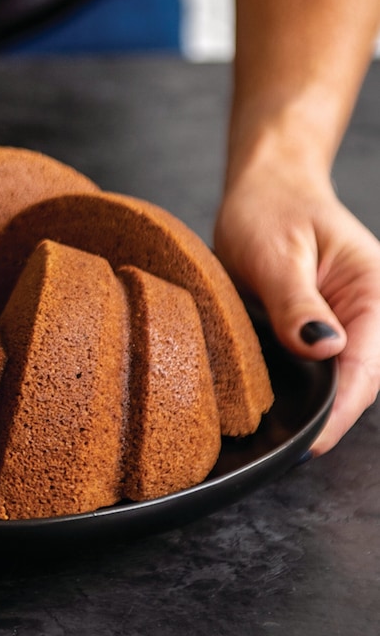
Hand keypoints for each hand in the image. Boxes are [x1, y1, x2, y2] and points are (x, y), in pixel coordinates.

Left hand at [214, 163, 379, 454]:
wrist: (265, 187)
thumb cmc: (272, 209)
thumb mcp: (278, 252)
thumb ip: (297, 301)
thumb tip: (323, 348)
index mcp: (374, 293)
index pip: (365, 368)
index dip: (338, 412)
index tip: (311, 443)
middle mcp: (367, 314)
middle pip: (355, 383)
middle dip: (326, 417)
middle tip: (285, 448)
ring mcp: (345, 324)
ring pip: (336, 381)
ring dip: (313, 405)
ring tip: (279, 435)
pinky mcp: (319, 329)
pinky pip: (316, 368)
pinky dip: (300, 386)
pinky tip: (277, 403)